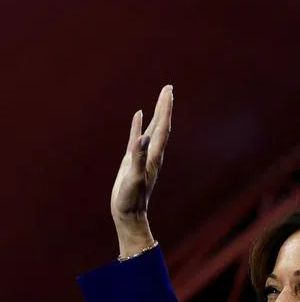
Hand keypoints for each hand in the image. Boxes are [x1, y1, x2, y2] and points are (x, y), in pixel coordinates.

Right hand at [110, 84, 172, 254]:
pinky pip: (137, 137)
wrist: (128, 213)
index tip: (169, 91)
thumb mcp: (133, 177)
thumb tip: (142, 138)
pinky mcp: (133, 159)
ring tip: (161, 98)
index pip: (163, 127)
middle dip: (165, 106)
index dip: (166, 109)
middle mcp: (152, 153)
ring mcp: (143, 155)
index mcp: (154, 155)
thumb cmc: (131, 198)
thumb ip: (137, 157)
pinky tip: (139, 116)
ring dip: (157, 113)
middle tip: (169, 88)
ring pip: (152, 129)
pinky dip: (139, 125)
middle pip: (161, 125)